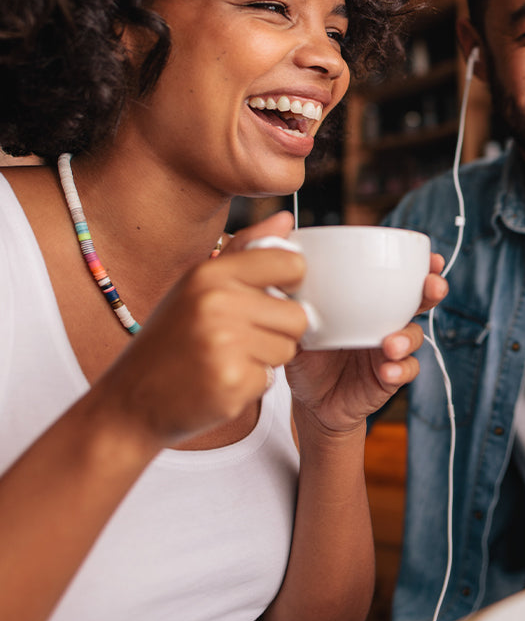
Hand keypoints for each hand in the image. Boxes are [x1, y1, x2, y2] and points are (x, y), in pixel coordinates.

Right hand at [96, 212, 308, 448]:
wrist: (130, 401)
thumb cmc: (171, 338)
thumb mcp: (198, 284)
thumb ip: (246, 249)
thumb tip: (286, 219)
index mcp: (210, 273)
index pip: (290, 263)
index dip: (291, 282)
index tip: (273, 295)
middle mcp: (216, 304)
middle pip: (297, 315)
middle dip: (278, 330)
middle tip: (241, 338)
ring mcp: (224, 345)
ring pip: (288, 348)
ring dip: (266, 358)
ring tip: (228, 358)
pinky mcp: (231, 382)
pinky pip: (271, 378)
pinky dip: (252, 383)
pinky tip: (221, 381)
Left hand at [285, 252, 447, 433]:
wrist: (311, 403)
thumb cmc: (309, 357)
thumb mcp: (298, 327)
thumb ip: (292, 304)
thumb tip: (277, 274)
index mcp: (370, 304)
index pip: (399, 279)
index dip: (420, 267)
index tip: (432, 258)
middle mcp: (386, 322)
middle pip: (420, 301)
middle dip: (432, 291)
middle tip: (432, 287)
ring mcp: (391, 351)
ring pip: (414, 336)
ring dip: (407, 337)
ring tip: (391, 345)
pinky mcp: (390, 377)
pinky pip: (405, 371)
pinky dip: (400, 369)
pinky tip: (388, 371)